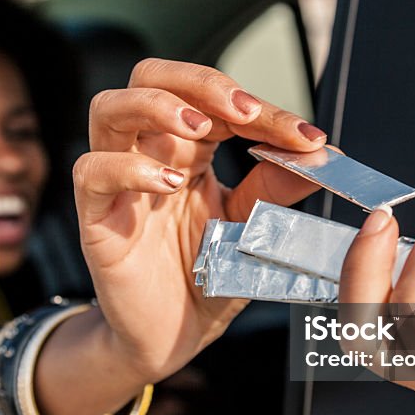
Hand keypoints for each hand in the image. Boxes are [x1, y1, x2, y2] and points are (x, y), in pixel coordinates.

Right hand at [74, 59, 324, 381]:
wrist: (172, 337)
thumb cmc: (204, 278)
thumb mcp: (251, 227)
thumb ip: (277, 187)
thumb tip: (323, 153)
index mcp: (188, 149)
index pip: (215, 102)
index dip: (262, 110)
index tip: (306, 136)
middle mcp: (149, 153)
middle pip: (150, 77)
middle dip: (198, 81)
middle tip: (242, 111)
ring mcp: (117, 183)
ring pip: (109, 109)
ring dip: (156, 106)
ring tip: (200, 129)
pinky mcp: (96, 218)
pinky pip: (92, 172)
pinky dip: (128, 167)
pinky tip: (167, 183)